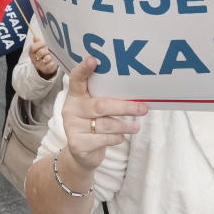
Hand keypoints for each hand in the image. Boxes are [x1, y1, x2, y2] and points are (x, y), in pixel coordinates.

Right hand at [29, 37, 57, 78]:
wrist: (48, 66)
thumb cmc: (44, 55)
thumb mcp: (41, 48)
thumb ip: (38, 42)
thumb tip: (35, 38)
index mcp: (32, 53)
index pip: (33, 48)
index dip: (39, 44)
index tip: (44, 43)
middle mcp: (34, 60)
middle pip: (40, 52)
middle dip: (47, 50)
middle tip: (50, 49)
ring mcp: (39, 65)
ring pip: (47, 58)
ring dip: (51, 55)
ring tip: (52, 55)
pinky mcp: (45, 69)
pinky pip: (51, 64)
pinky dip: (53, 61)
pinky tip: (53, 60)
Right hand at [62, 58, 146, 172]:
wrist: (81, 153)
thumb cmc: (93, 124)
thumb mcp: (95, 108)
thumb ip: (105, 97)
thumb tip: (135, 89)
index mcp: (76, 95)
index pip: (77, 78)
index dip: (84, 69)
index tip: (93, 60)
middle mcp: (71, 109)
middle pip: (100, 105)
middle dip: (124, 107)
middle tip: (142, 108)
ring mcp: (72, 127)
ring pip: (104, 124)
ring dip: (124, 126)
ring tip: (136, 127)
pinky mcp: (76, 144)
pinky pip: (102, 140)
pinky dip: (115, 138)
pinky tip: (121, 137)